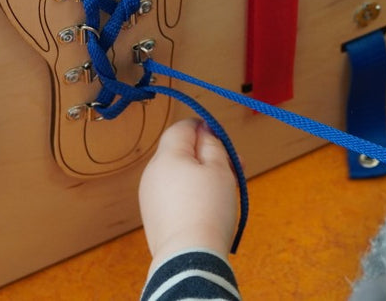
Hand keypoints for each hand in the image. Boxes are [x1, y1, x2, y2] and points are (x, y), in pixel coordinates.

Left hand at [139, 118, 238, 266]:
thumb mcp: (219, 169)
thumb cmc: (208, 209)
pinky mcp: (153, 217)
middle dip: (207, 155)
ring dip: (201, 176)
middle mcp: (152, 174)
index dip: (203, 128)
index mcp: (166, 157)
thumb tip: (205, 131)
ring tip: (227, 190)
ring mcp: (150, 197)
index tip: (222, 141)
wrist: (189, 258)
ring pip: (178, 175)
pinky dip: (190, 195)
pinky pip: (174, 195)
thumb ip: (212, 145)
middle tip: (235, 167)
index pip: (181, 128)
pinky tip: (209, 208)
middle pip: (180, 153)